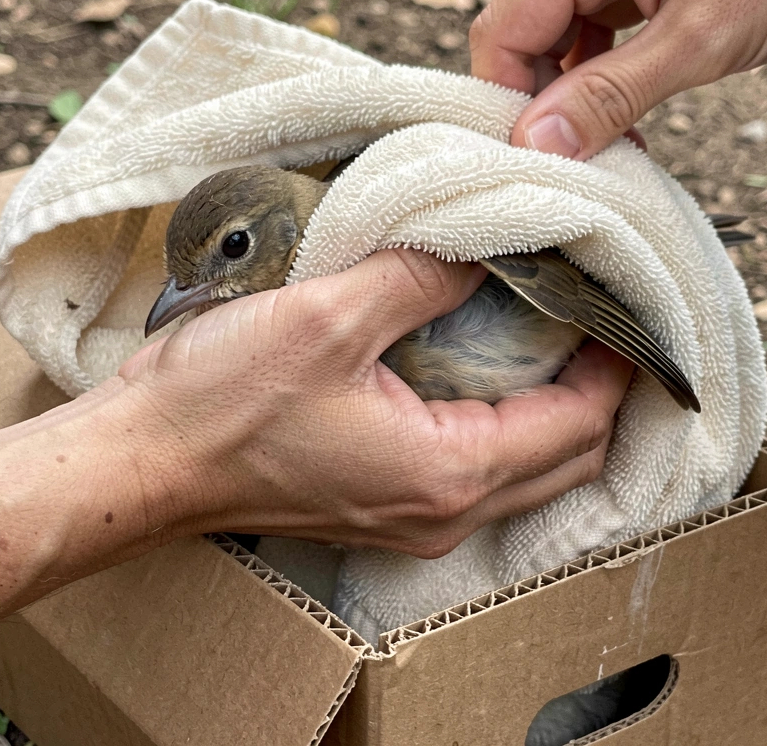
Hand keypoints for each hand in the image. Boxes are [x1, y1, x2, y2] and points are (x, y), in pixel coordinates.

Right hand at [120, 249, 633, 557]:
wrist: (143, 464)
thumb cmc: (221, 404)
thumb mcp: (329, 317)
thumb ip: (421, 277)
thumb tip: (483, 245)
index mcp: (448, 472)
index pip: (577, 425)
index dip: (614, 369)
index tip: (624, 313)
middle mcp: (443, 513)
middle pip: (567, 462)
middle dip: (599, 398)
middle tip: (602, 327)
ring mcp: (413, 520)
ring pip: (526, 476)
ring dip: (555, 416)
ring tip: (558, 346)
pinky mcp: (383, 510)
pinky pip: (478, 478)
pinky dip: (506, 431)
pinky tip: (487, 379)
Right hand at [470, 0, 766, 159]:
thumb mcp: (700, 37)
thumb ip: (614, 91)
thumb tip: (540, 142)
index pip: (505, 30)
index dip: (505, 98)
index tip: (526, 160)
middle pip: (524, 40)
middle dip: (539, 108)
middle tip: (567, 168)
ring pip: (558, 47)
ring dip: (571, 106)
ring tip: (601, 155)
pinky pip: (596, 45)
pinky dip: (602, 90)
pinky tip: (624, 129)